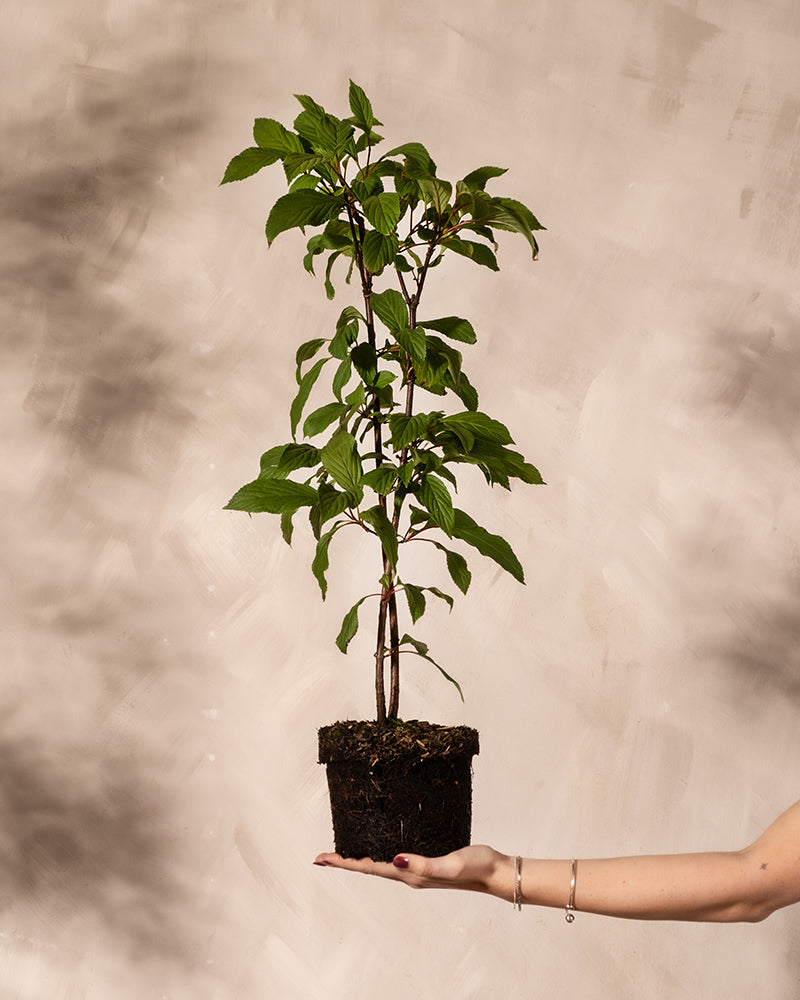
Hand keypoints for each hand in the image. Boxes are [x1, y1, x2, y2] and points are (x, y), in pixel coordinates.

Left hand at [313, 844, 512, 899]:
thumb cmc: (476, 866)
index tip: (322, 859)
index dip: (345, 863)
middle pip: (369, 868)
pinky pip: (395, 858)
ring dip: (360, 860)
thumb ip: (424, 865)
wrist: (495, 871)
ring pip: (380, 864)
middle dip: (345, 862)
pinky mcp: (426, 861)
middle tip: (322, 858)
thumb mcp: (450, 864)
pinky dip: (379, 854)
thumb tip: (394, 860)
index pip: (370, 868)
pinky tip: (379, 847)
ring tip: (343, 853)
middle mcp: (410, 874)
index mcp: (411, 875)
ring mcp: (417, 869)